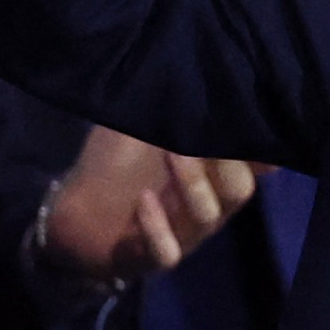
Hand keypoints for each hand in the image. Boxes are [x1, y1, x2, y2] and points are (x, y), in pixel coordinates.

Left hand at [41, 127, 263, 285]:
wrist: (72, 214)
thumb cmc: (112, 164)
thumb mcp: (139, 128)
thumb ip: (167, 110)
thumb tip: (191, 73)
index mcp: (210, 176)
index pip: (252, 164)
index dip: (257, 148)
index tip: (242, 120)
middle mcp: (205, 206)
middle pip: (239, 190)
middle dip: (226, 163)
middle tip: (199, 136)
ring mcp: (181, 234)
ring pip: (207, 216)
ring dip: (193, 184)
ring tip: (172, 153)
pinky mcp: (151, 257)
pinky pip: (167, 252)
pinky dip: (157, 227)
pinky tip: (143, 201)